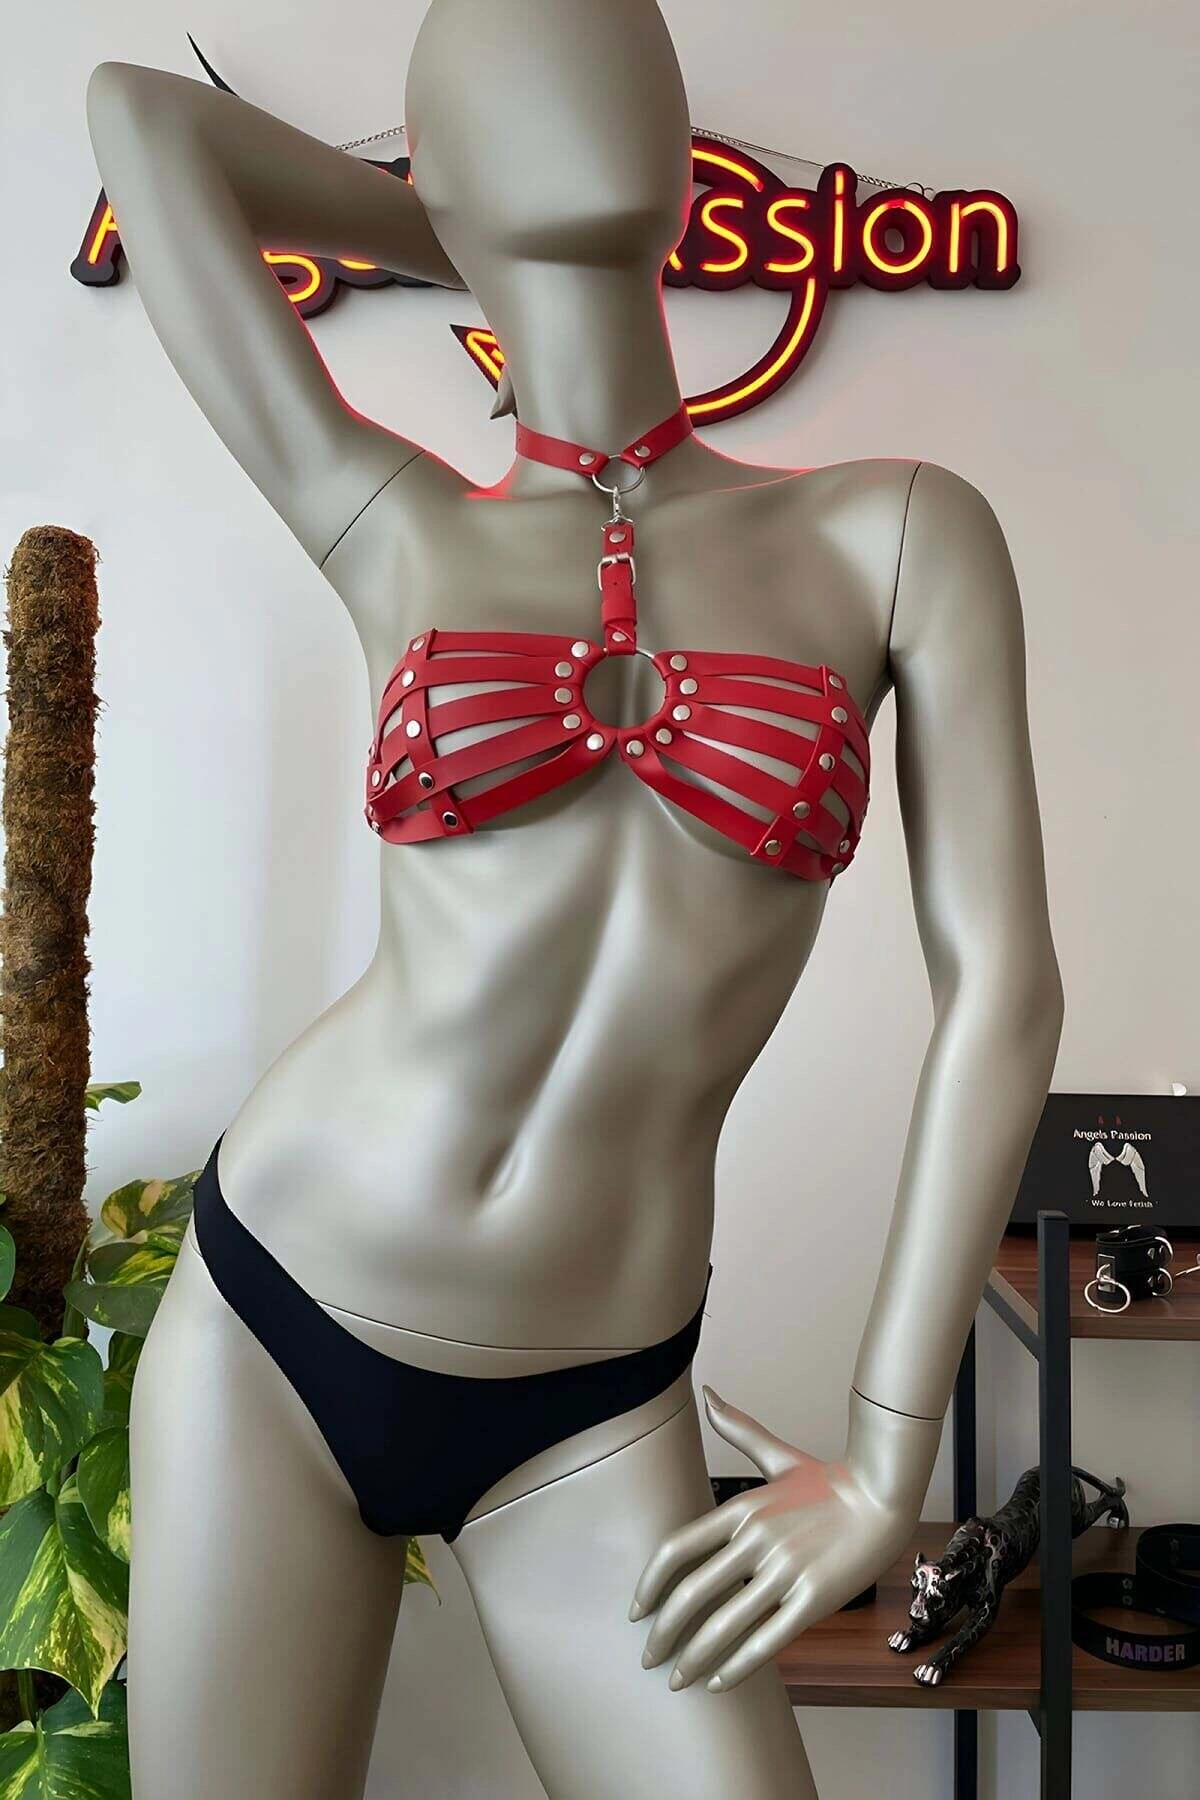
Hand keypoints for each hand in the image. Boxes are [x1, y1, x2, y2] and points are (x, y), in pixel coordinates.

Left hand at [629, 1386, 940, 1693]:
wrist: (884, 1493)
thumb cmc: (830, 1480)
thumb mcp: (779, 1456)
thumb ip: (739, 1429)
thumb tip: (708, 1393)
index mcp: (741, 1508)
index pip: (677, 1549)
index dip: (650, 1584)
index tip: (636, 1611)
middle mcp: (756, 1539)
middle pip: (692, 1594)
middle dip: (664, 1633)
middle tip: (649, 1657)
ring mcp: (785, 1569)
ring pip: (725, 1624)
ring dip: (694, 1658)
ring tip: (678, 1680)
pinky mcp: (814, 1598)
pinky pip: (766, 1640)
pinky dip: (737, 1667)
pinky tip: (719, 1682)